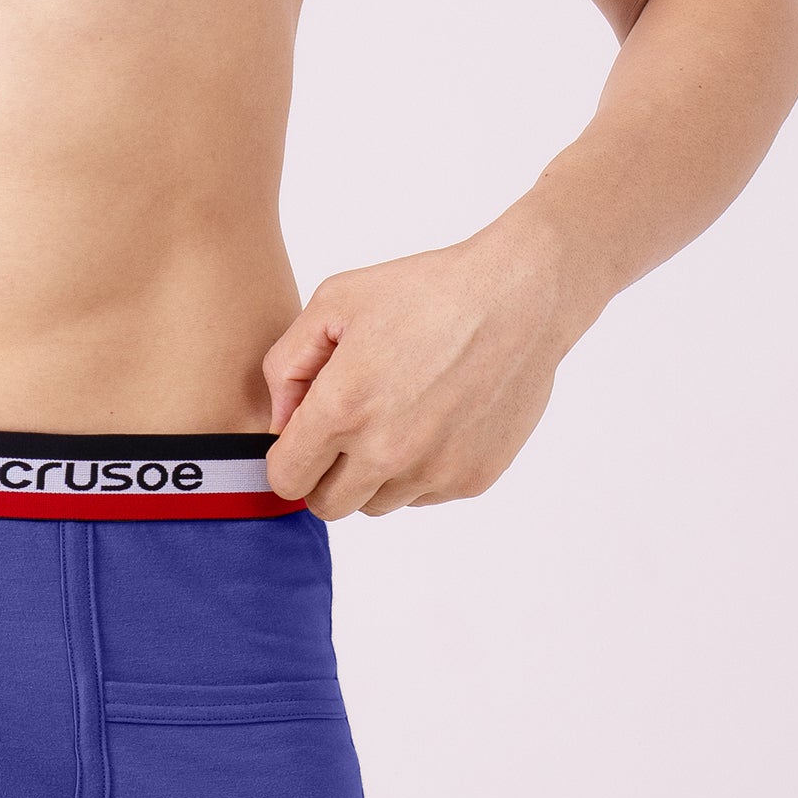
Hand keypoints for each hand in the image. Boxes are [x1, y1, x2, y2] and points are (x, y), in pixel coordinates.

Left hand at [261, 225, 580, 518]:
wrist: (516, 298)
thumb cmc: (423, 292)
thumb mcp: (334, 302)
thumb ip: (287, 366)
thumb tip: (281, 421)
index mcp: (342, 409)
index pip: (287, 479)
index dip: (288, 459)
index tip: (303, 437)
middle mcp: (386, 452)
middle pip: (328, 505)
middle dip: (324, 475)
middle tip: (344, 431)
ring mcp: (432, 471)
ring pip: (377, 503)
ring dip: (373, 474)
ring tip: (395, 415)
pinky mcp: (472, 479)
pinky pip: (424, 494)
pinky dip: (419, 470)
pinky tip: (433, 418)